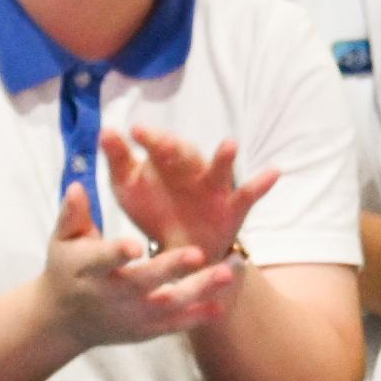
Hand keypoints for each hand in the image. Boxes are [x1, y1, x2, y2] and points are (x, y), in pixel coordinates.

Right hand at [38, 181, 238, 347]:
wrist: (64, 320)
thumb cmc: (66, 268)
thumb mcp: (61, 240)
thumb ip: (72, 214)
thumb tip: (78, 184)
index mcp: (85, 270)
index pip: (102, 259)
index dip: (117, 253)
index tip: (136, 244)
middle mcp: (109, 295)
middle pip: (142, 282)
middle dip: (170, 269)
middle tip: (199, 252)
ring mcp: (130, 316)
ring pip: (167, 304)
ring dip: (200, 289)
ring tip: (229, 270)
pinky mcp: (144, 330)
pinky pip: (174, 325)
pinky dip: (198, 316)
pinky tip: (223, 303)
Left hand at [106, 126, 280, 264]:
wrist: (179, 251)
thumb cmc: (153, 208)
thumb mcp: (130, 187)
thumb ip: (119, 160)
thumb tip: (105, 129)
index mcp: (165, 162)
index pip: (155, 146)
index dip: (146, 139)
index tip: (132, 132)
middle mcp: (191, 168)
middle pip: (183, 154)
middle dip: (173, 148)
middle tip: (160, 142)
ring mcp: (214, 187)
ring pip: (219, 169)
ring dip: (224, 158)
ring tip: (231, 144)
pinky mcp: (233, 207)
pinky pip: (249, 194)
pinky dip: (262, 183)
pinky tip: (274, 172)